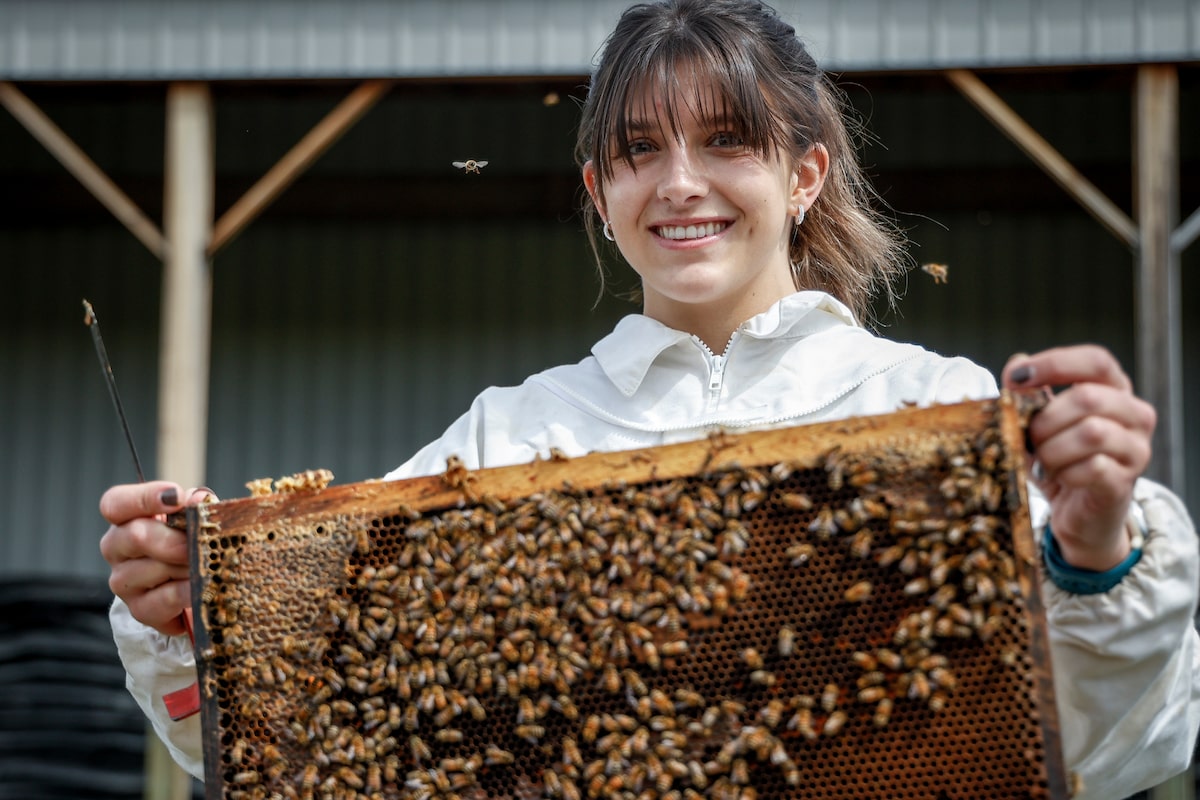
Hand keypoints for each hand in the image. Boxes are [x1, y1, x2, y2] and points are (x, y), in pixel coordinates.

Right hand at [99, 481, 214, 635]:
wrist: (192, 588)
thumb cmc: (189, 543)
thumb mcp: (194, 517)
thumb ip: (196, 506)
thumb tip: (199, 499)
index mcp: (125, 519)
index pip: (115, 503)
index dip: (144, 498)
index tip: (177, 497)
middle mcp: (116, 549)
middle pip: (135, 535)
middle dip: (175, 538)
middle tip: (201, 542)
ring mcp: (123, 581)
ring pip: (152, 568)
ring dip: (186, 566)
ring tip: (206, 565)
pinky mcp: (139, 609)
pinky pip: (163, 599)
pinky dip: (186, 591)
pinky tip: (200, 587)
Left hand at [1002, 346, 1154, 570]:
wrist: (1079, 515)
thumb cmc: (1061, 462)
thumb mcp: (1040, 425)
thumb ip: (1032, 395)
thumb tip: (1017, 363)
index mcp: (1114, 391)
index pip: (1096, 361)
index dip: (1055, 363)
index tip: (1017, 378)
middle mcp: (1135, 415)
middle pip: (1088, 398)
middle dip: (1046, 419)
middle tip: (1030, 439)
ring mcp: (1136, 449)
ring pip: (1091, 433)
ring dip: (1052, 448)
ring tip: (1043, 461)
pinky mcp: (1125, 482)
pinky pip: (1093, 468)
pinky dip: (1064, 473)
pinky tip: (1058, 478)